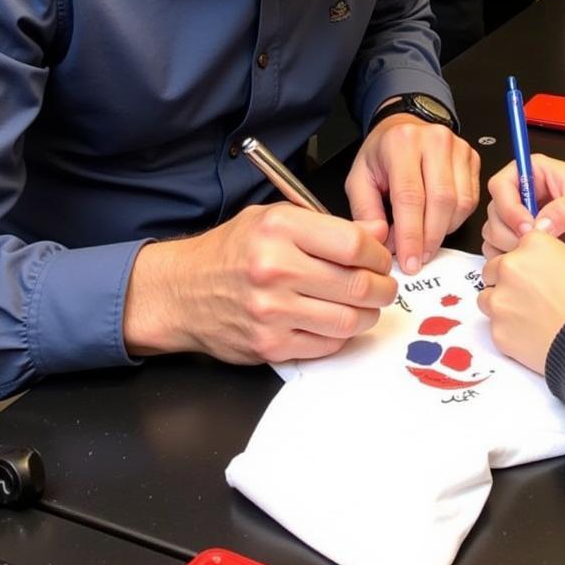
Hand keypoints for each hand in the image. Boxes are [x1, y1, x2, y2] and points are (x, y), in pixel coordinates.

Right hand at [123, 205, 396, 363]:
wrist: (181, 291)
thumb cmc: (232, 251)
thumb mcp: (277, 219)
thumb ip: (330, 226)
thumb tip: (379, 233)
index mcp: (280, 229)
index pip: (354, 244)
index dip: (379, 254)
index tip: (381, 259)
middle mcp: (275, 269)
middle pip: (357, 285)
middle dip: (382, 288)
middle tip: (384, 286)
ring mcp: (271, 311)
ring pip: (348, 320)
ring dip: (368, 315)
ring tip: (366, 305)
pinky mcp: (269, 345)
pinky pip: (326, 344)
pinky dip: (341, 334)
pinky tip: (336, 321)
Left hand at [346, 115, 479, 274]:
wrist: (404, 128)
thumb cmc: (382, 155)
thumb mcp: (359, 179)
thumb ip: (366, 211)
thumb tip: (380, 240)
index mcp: (402, 143)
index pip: (410, 196)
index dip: (411, 234)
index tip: (409, 261)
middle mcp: (434, 140)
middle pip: (441, 201)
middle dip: (430, 238)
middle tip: (418, 259)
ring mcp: (458, 148)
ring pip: (460, 203)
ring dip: (444, 231)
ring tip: (425, 240)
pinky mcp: (473, 157)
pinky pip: (471, 199)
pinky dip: (456, 220)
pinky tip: (438, 223)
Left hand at [478, 231, 564, 373]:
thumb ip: (548, 260)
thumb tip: (541, 268)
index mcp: (532, 244)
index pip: (514, 247)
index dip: (523, 262)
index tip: (533, 274)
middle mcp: (510, 266)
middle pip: (493, 270)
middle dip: (506, 282)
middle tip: (529, 298)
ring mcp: (500, 299)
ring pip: (487, 298)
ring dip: (502, 305)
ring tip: (529, 318)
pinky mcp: (497, 330)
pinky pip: (495, 327)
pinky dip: (509, 331)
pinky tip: (532, 336)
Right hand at [482, 153, 564, 256]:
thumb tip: (541, 226)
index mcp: (533, 172)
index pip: (501, 185)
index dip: (509, 208)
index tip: (527, 226)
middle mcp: (523, 193)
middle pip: (494, 211)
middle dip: (508, 231)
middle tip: (531, 244)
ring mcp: (523, 215)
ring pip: (495, 231)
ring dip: (507, 246)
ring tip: (533, 253)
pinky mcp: (527, 236)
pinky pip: (503, 247)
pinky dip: (508, 257)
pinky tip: (527, 262)